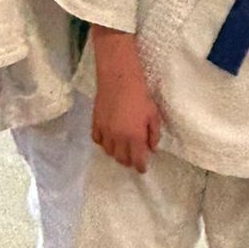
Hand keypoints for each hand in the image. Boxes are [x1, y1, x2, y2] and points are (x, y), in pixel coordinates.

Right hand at [90, 27, 160, 172]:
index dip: (140, 167)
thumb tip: (152, 148)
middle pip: (121, 159)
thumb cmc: (140, 95)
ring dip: (116, 153)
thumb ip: (153, 134)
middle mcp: (118, 138)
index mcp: (134, 137)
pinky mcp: (95, 123)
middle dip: (128, 161)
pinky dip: (103, 143)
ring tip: (122, 148)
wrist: (119, 79)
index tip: (142, 169)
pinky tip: (109, 139)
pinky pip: (97, 140)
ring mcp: (105, 131)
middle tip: (134, 157)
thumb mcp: (153, 115)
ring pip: (108, 152)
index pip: (137, 160)